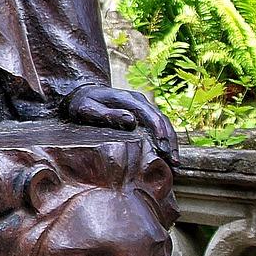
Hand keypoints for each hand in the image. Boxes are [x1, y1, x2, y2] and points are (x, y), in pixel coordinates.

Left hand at [62, 84, 178, 163]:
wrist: (81, 94)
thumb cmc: (82, 103)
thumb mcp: (88, 108)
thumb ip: (107, 114)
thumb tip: (131, 121)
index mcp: (127, 98)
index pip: (149, 114)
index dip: (159, 131)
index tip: (164, 148)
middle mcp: (139, 101)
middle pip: (161, 120)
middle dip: (170, 140)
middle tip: (174, 160)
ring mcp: (142, 106)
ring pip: (163, 123)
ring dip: (171, 142)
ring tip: (174, 162)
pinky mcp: (142, 114)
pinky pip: (158, 126)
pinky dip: (165, 140)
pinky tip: (167, 155)